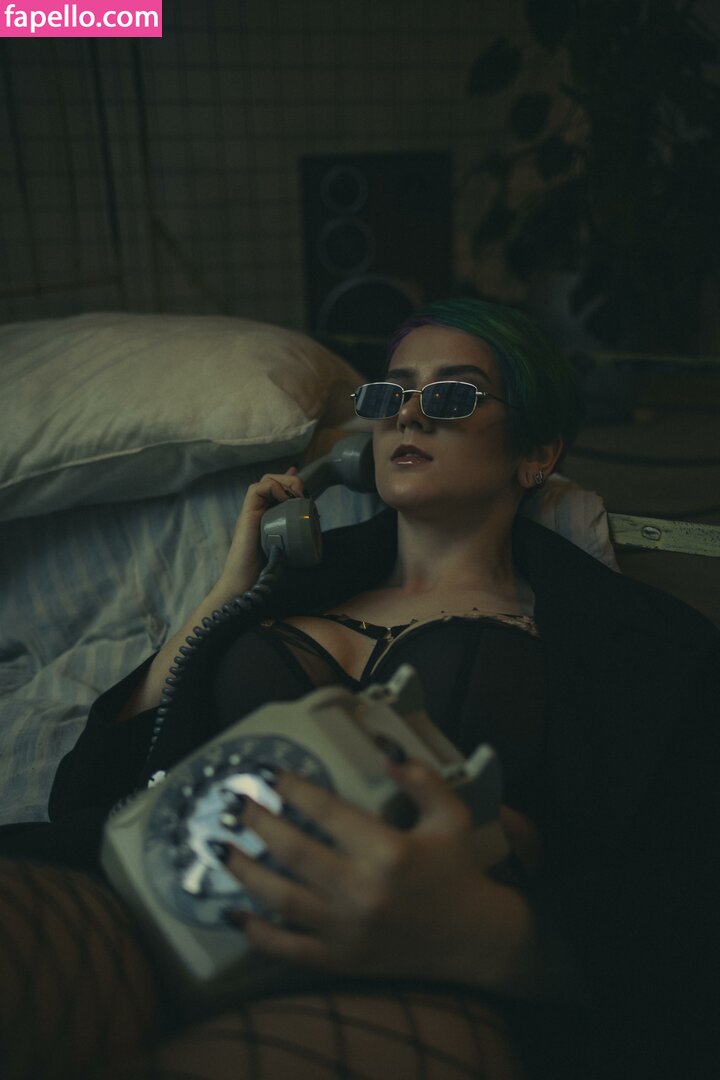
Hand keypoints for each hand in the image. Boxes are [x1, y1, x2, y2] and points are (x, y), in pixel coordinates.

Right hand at [221, 468, 305, 593]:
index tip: (306, 487)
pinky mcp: (246, 516)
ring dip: (285, 482)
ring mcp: (251, 513)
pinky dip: (274, 489)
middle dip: (292, 481)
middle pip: (273, 481)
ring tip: (298, 496)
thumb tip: (316, 537)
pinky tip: (287, 500)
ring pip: (266, 481)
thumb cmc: (267, 574)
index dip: (291, 482)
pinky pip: (257, 490)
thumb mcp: (289, 552)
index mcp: (267, 518)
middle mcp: (258, 512)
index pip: (277, 491)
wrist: (248, 586)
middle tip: (306, 496)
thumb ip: (299, 543)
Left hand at [223, 761, 539, 991]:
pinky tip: (231, 911)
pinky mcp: (340, 959)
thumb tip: (384, 751)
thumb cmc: (458, 870)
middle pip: (294, 852)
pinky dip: (256, 932)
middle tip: (232, 803)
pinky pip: (287, 948)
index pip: (328, 813)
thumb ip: (420, 779)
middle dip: (257, 824)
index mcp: (389, 851)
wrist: (473, 939)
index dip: (294, 790)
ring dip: (244, 872)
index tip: (270, 774)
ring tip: (219, 848)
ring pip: (281, 899)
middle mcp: (363, 890)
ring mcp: (347, 930)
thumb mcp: (451, 816)